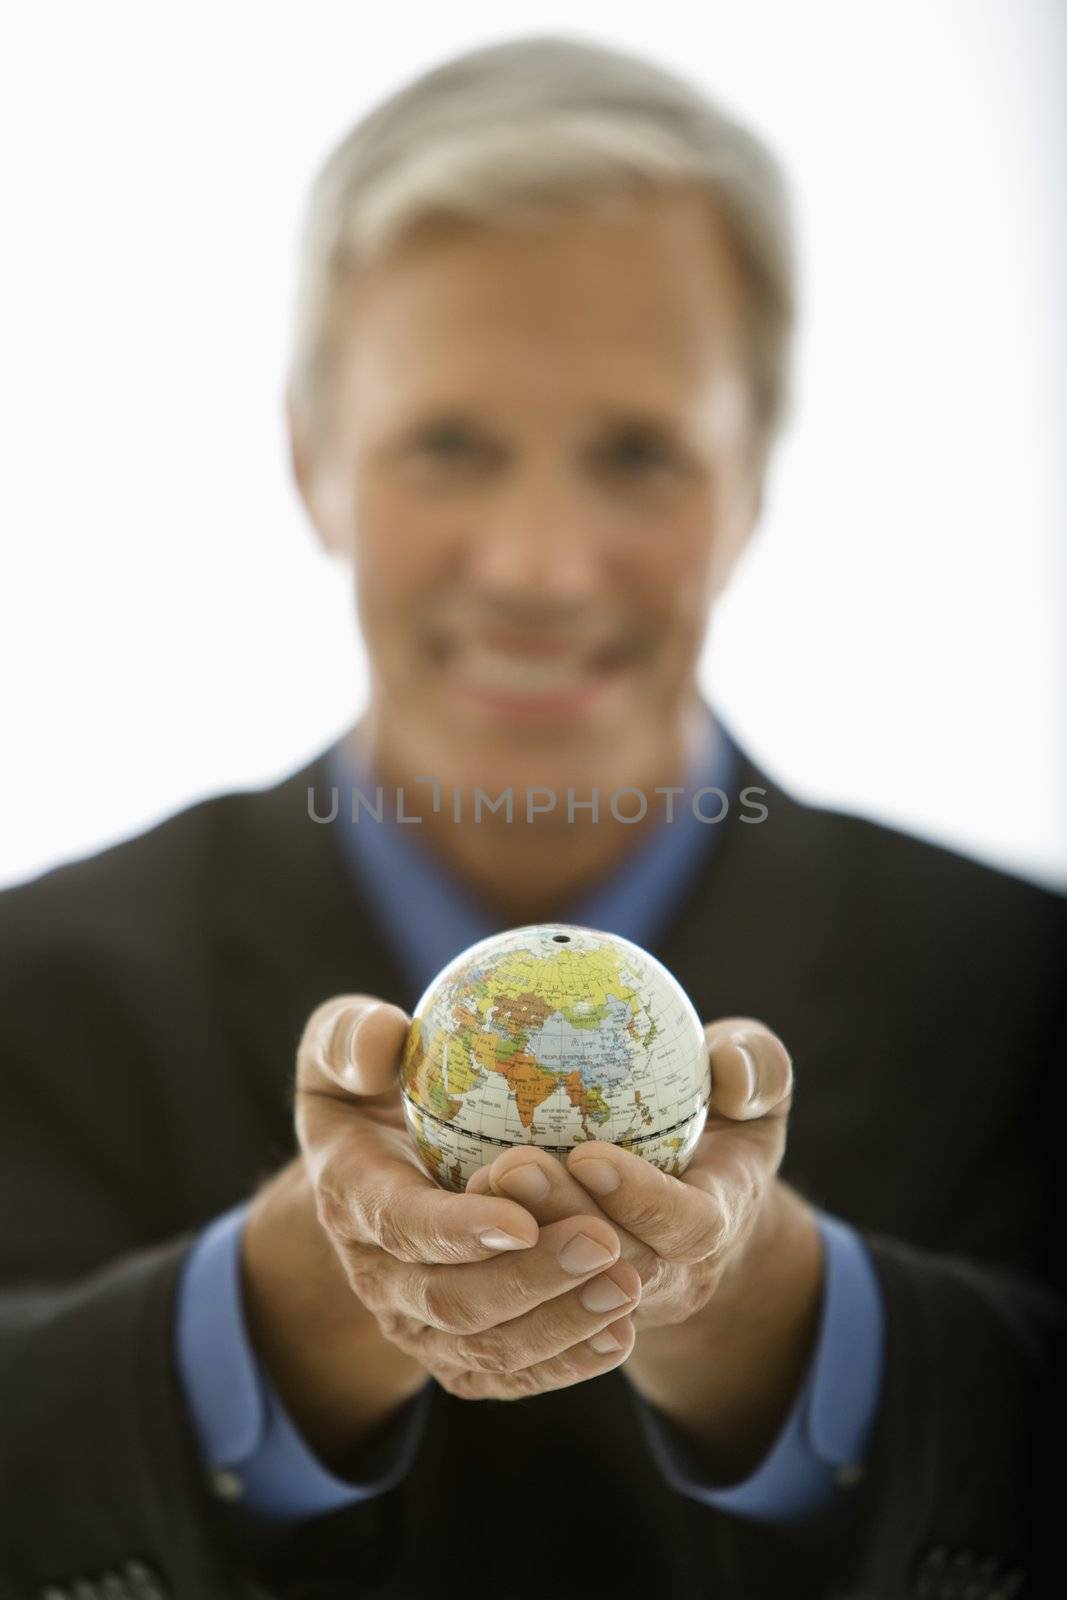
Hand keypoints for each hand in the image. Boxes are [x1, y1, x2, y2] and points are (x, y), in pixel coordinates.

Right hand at [294, 995, 644, 1401]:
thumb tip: (384, 1035)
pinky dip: (563, 1362)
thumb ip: (350, 1035)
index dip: (458, 1230)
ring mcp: (416, 1324)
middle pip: (450, 1301)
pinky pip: (508, 1374)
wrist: (379, 1165)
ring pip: (486, 1350)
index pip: (400, 1226)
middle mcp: (377, 1275)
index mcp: (351, 1196)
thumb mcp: (344, 1045)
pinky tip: (619, 1333)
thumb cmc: (376, 1082)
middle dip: (529, 1280)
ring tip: (626, 1284)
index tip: (523, 1217)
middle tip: (603, 1242)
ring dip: (559, 1324)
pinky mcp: (456, 1352)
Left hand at [467, 1016, 824, 1476]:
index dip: (641, 1200)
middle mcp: (666, 1276)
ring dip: (518, 1251)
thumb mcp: (756, 1085)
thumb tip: (731, 1066)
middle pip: (613, 1269)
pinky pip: (522, 1318)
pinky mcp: (563, 1314)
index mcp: (716, 1219)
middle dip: (563, 1221)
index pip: (687, 1228)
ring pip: (561, 1298)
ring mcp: (613, 1302)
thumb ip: (757, 1066)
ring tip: (479, 1180)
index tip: (592, 1154)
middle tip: (514, 1163)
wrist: (696, 1196)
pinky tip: (454, 1214)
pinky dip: (490, 1275)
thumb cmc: (724, 1117)